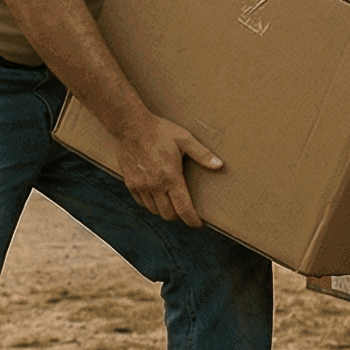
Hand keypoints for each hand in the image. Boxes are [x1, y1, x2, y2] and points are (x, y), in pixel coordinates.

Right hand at [108, 113, 222, 226]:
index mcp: (171, 177)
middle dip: (179, 216)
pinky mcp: (130, 183)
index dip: (192, 220)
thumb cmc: (159, 131)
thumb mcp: (184, 139)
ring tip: (171, 204)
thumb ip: (202, 154)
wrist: (130, 126)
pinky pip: (141, 203)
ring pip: (154, 210)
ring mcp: (141, 186)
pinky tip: (156, 196)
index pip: (183, 209)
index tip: (197, 224)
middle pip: (168, 215)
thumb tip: (219, 165)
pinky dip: (150, 204)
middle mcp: (155, 186)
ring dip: (164, 211)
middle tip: (185, 211)